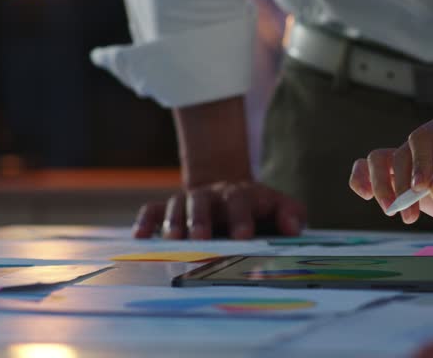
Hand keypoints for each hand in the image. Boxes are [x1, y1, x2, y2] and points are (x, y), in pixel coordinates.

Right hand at [132, 181, 305, 239]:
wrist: (232, 192)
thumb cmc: (261, 209)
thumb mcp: (282, 207)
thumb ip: (292, 215)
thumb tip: (292, 228)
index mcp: (242, 194)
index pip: (240, 200)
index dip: (241, 217)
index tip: (243, 236)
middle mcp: (213, 195)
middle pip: (203, 200)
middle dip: (201, 219)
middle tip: (200, 238)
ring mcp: (190, 201)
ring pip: (177, 204)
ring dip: (174, 221)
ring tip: (172, 240)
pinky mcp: (170, 209)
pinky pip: (153, 210)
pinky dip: (145, 221)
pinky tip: (140, 237)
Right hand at [349, 113, 432, 241]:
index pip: (421, 137)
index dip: (417, 161)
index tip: (421, 189)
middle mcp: (426, 142)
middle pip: (396, 154)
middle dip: (399, 185)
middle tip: (410, 215)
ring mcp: (411, 160)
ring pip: (378, 161)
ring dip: (380, 187)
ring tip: (395, 213)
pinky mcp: (400, 179)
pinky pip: (370, 173)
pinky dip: (362, 181)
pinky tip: (365, 195)